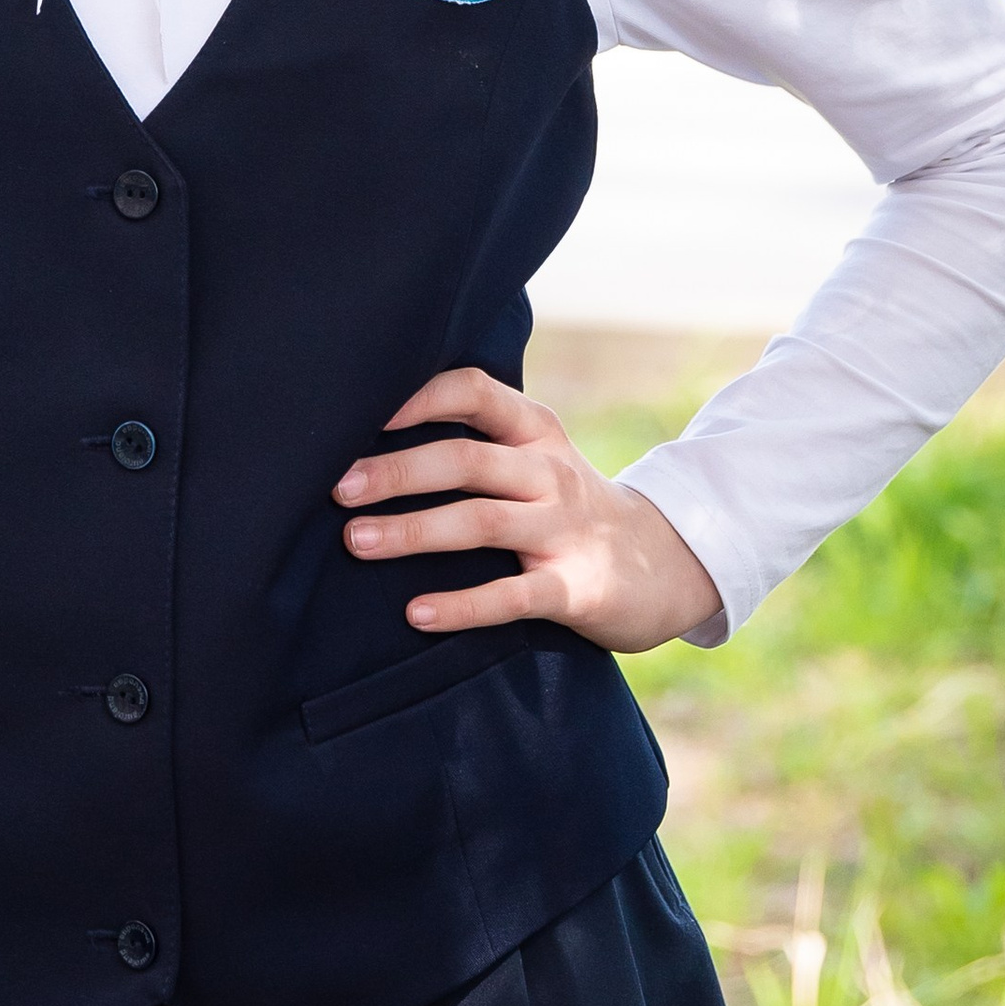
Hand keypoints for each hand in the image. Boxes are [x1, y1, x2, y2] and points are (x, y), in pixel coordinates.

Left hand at [333, 367, 722, 654]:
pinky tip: (416, 613)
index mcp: (535, 433)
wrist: (666, 564)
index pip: (475, 392)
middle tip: (338, 488)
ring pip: (481, 522)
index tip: (361, 413)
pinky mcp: (576, 588)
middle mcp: (550, 473)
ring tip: (357, 542)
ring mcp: (565, 530)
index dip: (418, 398)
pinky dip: (462, 605)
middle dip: (397, 472)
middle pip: (466, 461)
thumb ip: (475, 444)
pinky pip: (512, 595)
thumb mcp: (536, 460)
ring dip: (414, 531)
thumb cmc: (568, 507)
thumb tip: (369, 443)